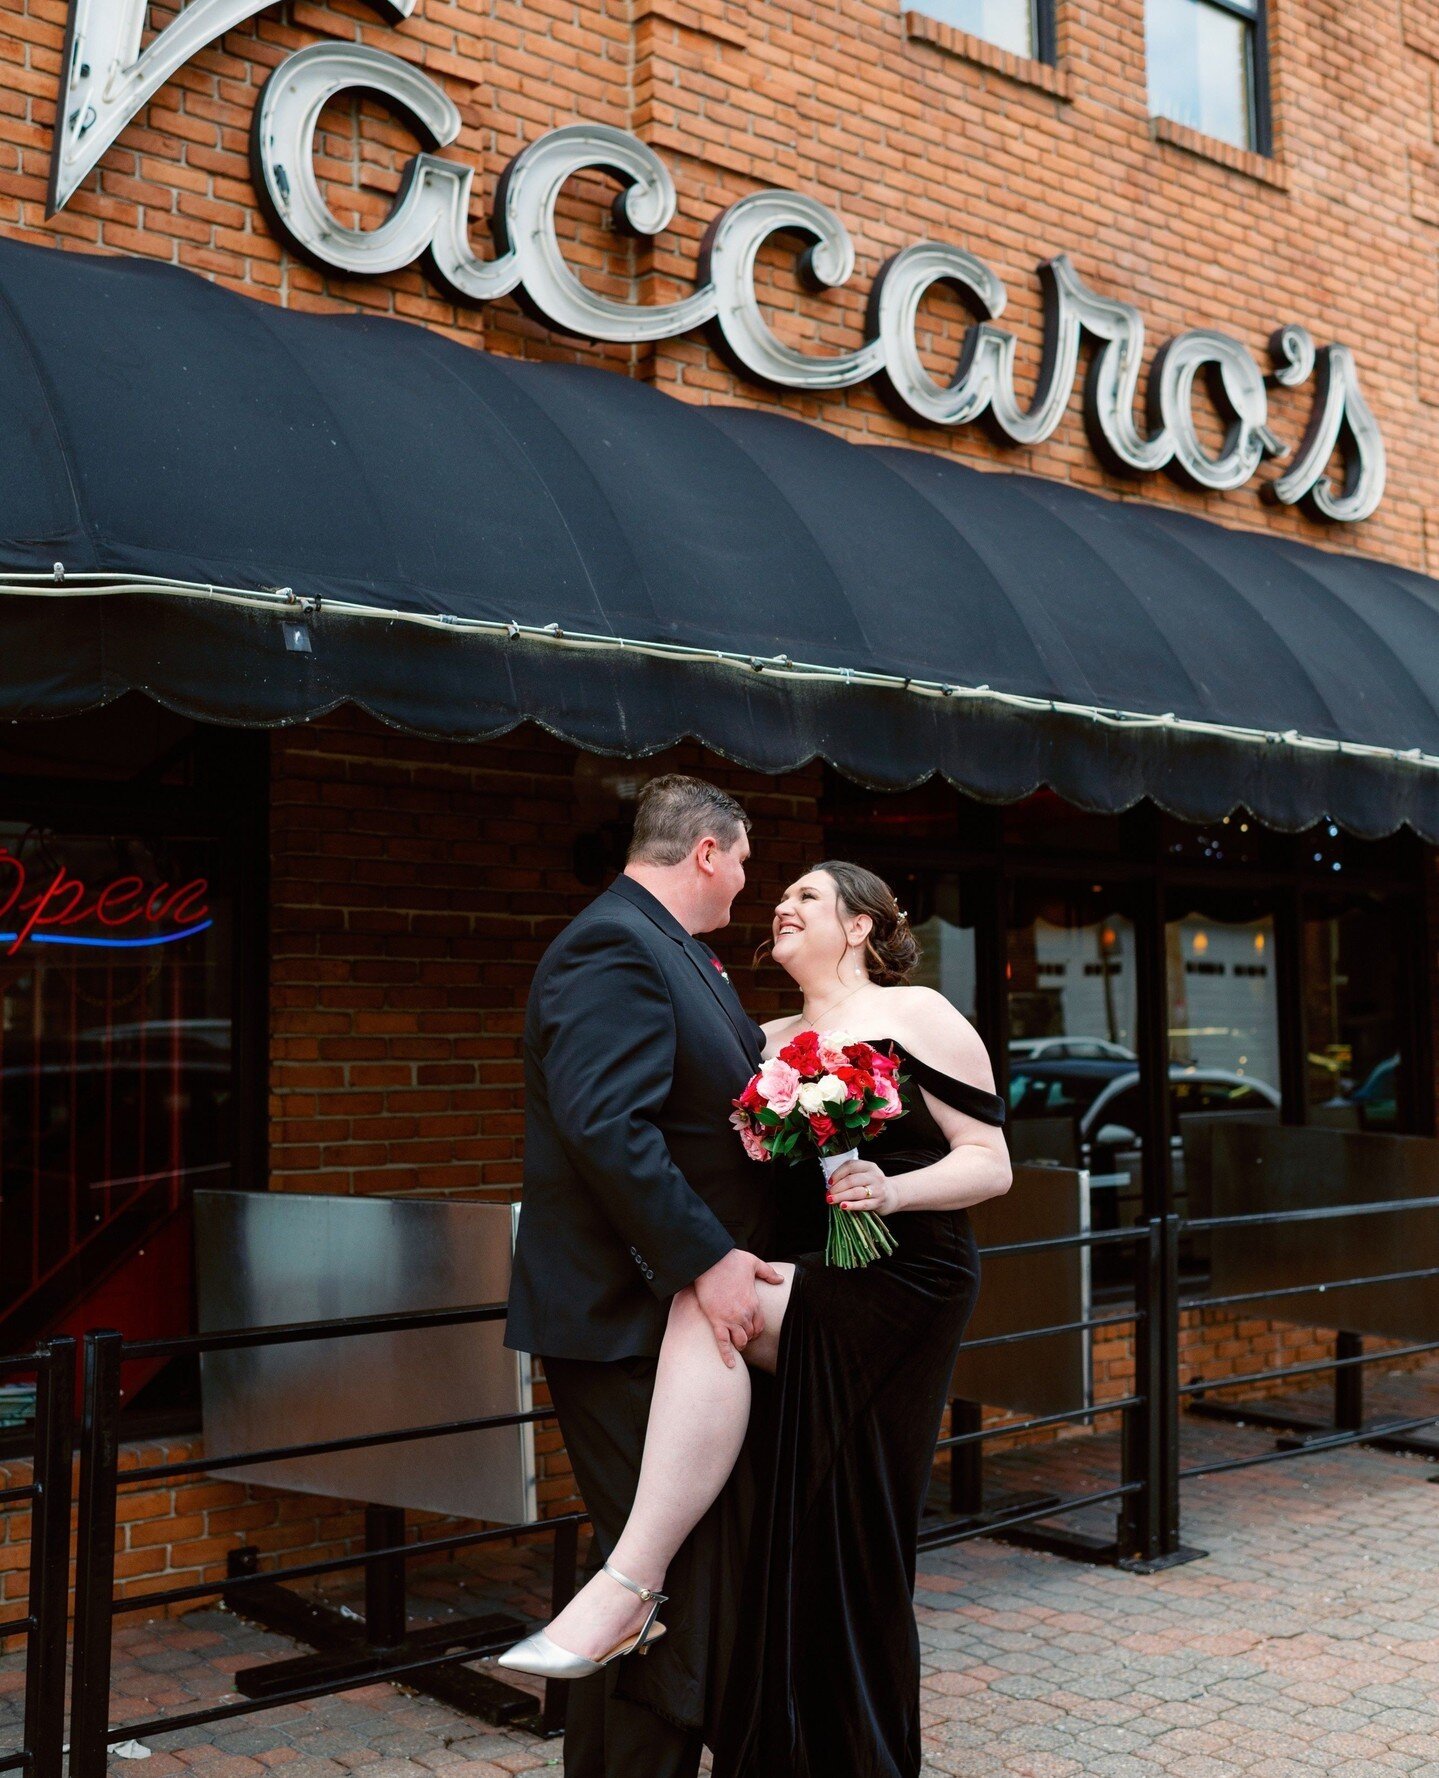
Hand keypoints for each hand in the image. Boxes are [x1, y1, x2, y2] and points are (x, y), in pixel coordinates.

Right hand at [693, 1248, 785, 1367]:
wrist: (710, 1261)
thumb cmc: (731, 1261)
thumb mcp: (754, 1263)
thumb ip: (768, 1273)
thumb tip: (781, 1279)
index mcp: (753, 1302)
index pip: (760, 1324)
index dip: (756, 1330)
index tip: (751, 1330)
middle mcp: (744, 1314)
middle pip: (750, 1334)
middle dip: (747, 1337)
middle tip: (742, 1336)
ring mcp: (730, 1319)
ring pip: (740, 1341)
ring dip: (740, 1345)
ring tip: (737, 1345)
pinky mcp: (716, 1321)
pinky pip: (723, 1343)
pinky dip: (727, 1355)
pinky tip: (730, 1365)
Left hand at [826, 1158, 900, 1215]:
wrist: (893, 1194)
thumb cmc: (872, 1184)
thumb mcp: (865, 1175)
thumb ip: (850, 1176)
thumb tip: (830, 1185)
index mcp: (869, 1166)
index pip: (850, 1166)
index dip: (837, 1173)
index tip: (829, 1182)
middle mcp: (874, 1176)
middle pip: (852, 1180)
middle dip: (837, 1187)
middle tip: (828, 1194)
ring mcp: (878, 1189)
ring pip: (856, 1192)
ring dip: (841, 1196)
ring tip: (831, 1200)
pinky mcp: (879, 1202)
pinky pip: (863, 1204)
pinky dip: (852, 1205)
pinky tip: (843, 1206)